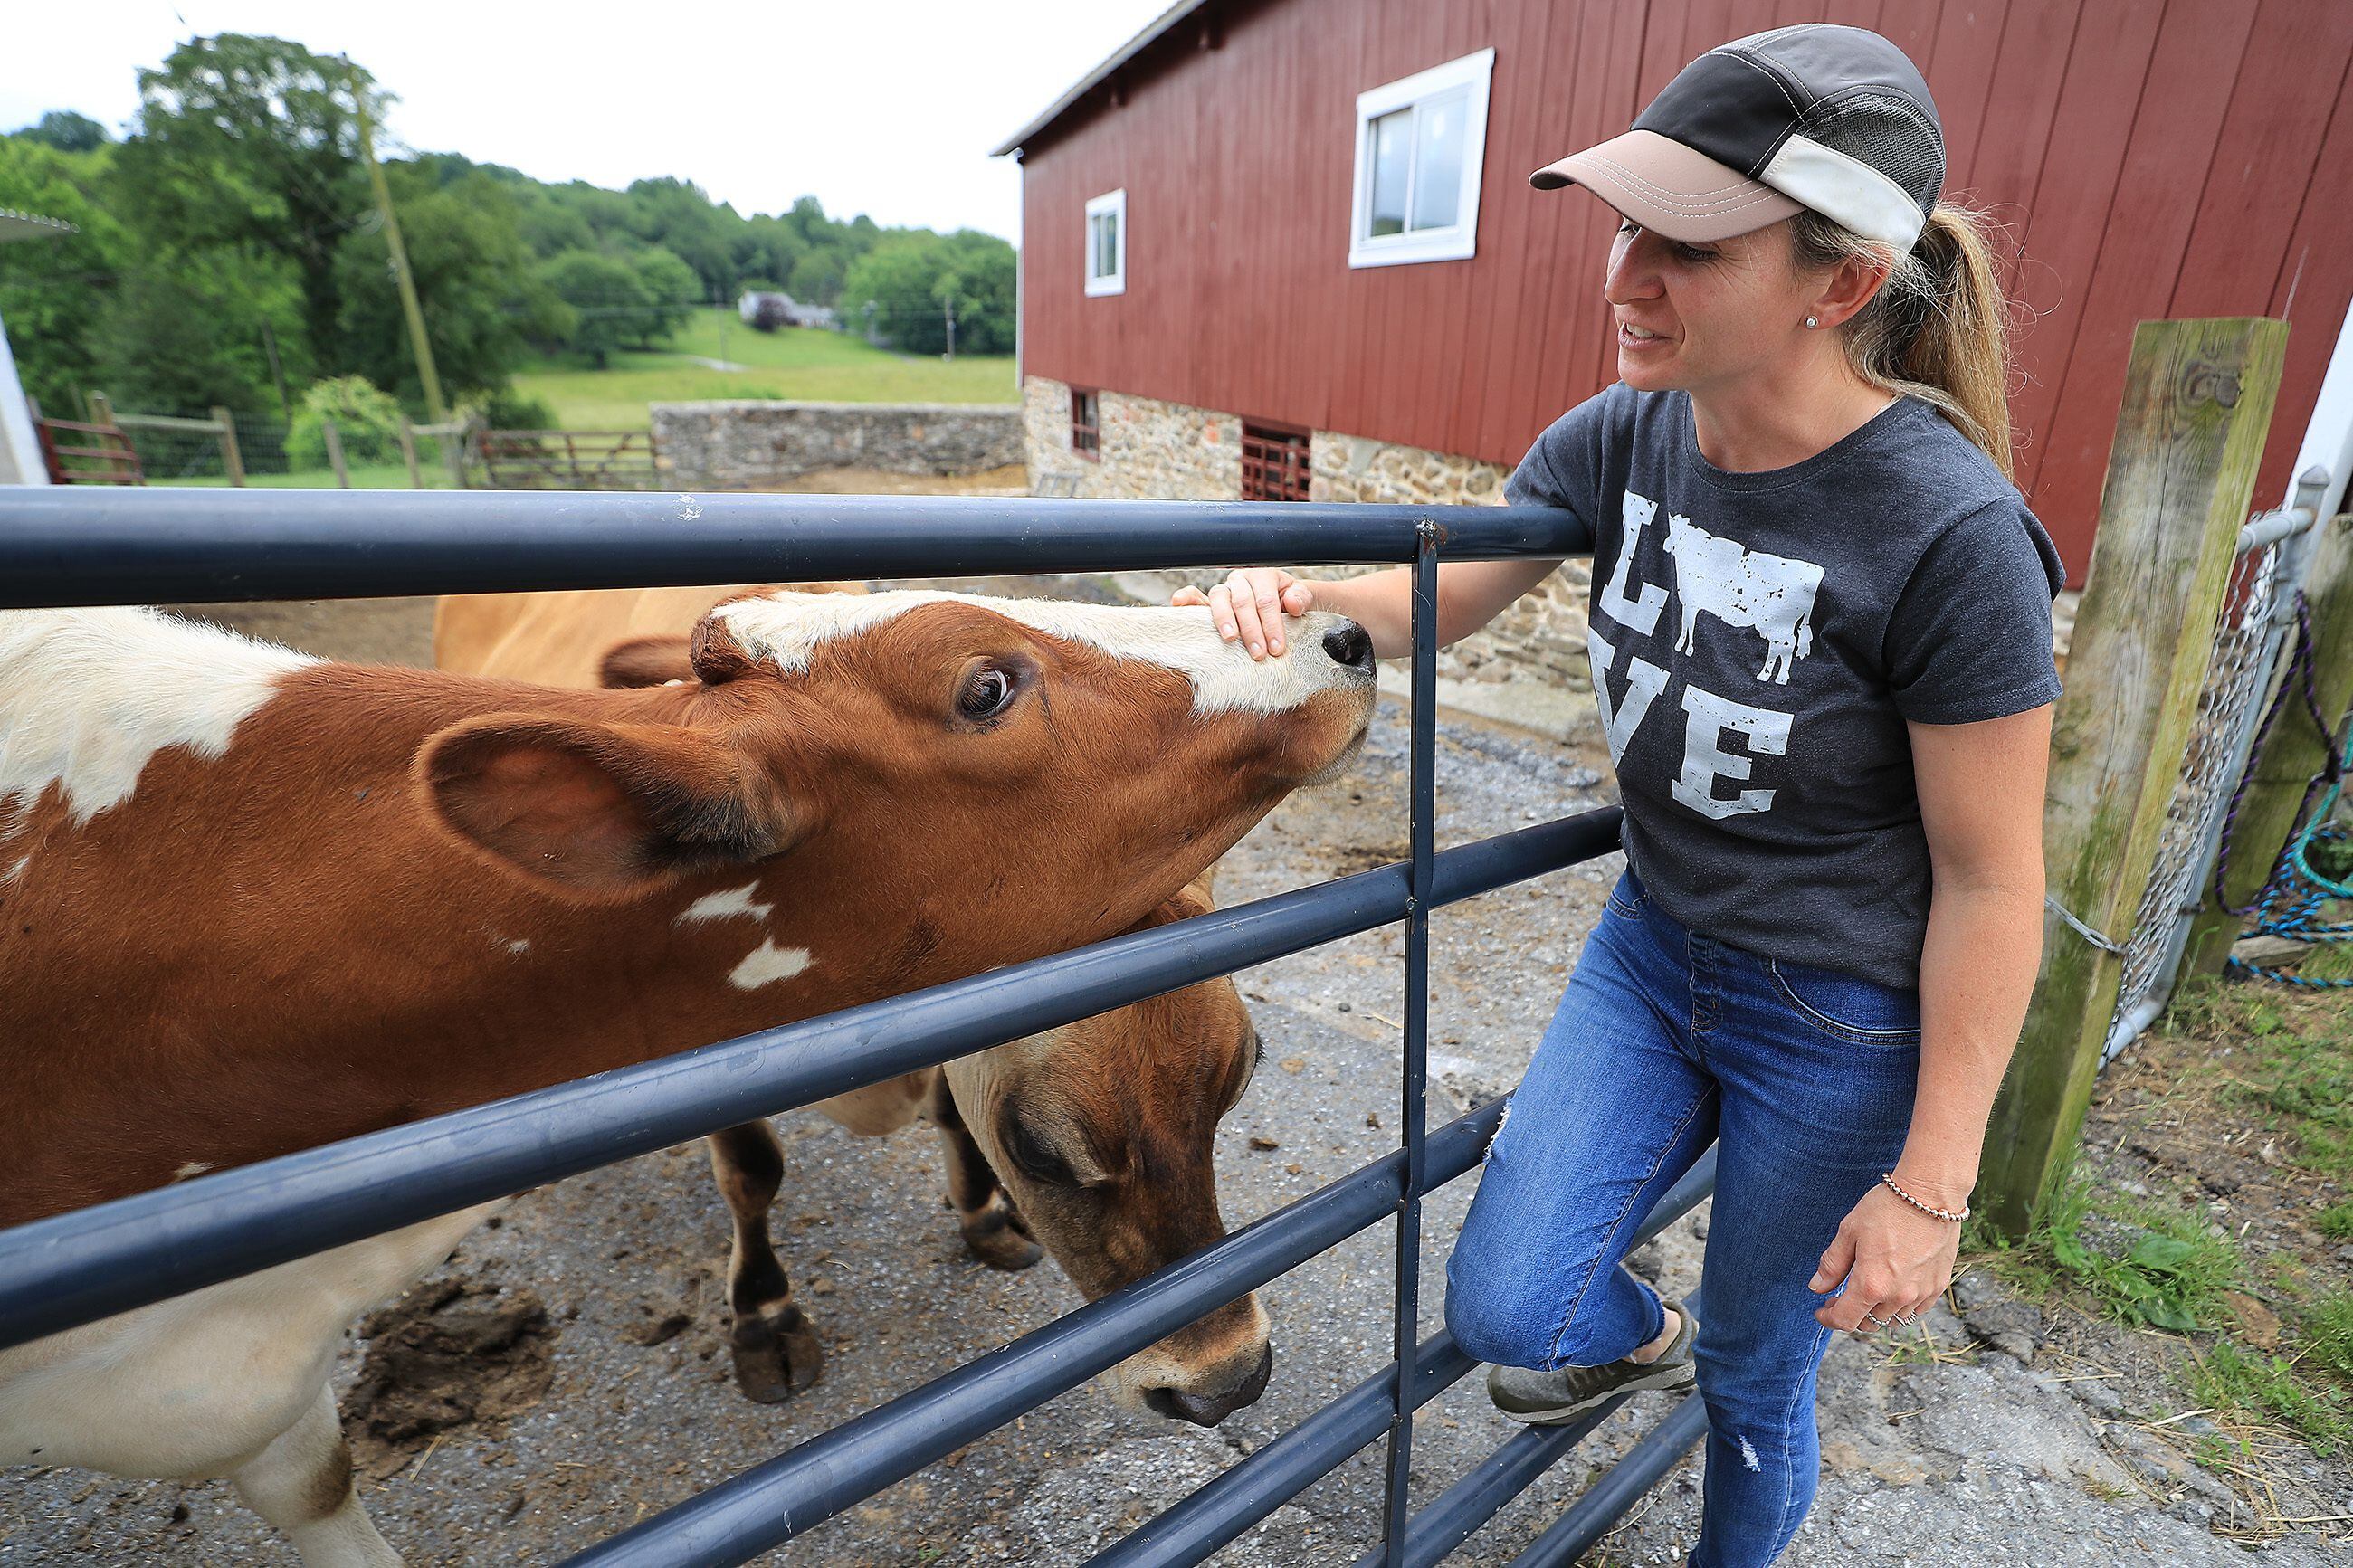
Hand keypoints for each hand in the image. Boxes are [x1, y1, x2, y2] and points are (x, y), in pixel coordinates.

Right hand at [1172, 569, 1313, 659]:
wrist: (1282, 603)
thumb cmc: (1288, 603)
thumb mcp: (1302, 599)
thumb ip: (1301, 597)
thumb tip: (1291, 603)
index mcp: (1263, 575)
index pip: (1266, 600)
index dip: (1272, 625)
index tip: (1277, 648)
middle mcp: (1241, 579)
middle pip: (1243, 602)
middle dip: (1252, 630)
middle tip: (1259, 654)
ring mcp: (1224, 590)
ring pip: (1220, 599)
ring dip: (1224, 620)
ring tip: (1230, 639)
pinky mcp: (1210, 603)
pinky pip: (1195, 597)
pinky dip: (1187, 599)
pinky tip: (1179, 603)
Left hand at [1808, 1181, 1960, 1336]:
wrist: (1930, 1195)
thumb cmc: (1886, 1209)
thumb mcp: (1849, 1232)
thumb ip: (1832, 1265)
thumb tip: (1817, 1287)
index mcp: (1872, 1284)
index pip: (1846, 1320)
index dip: (1829, 1319)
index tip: (1821, 1311)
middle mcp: (1898, 1296)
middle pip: (1869, 1323)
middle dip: (1851, 1314)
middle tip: (1840, 1297)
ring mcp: (1921, 1293)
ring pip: (1893, 1319)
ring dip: (1876, 1312)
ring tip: (1866, 1292)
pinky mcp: (1939, 1285)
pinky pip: (1917, 1310)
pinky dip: (1901, 1306)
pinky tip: (1893, 1289)